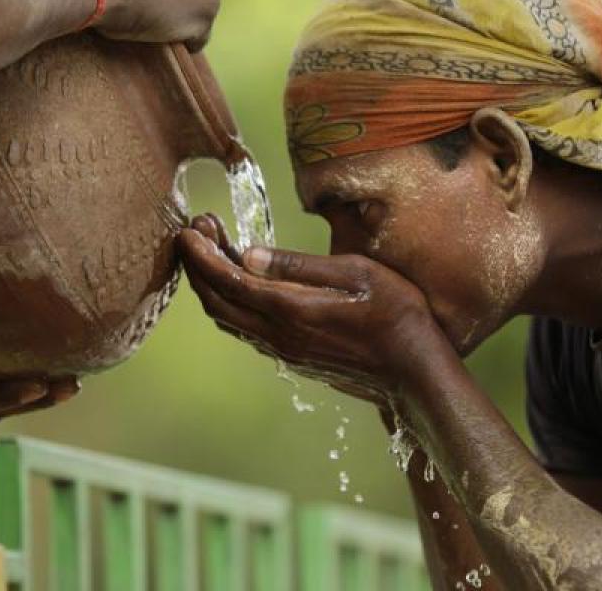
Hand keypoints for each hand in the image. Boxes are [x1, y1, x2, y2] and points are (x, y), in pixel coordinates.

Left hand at [179, 214, 451, 403]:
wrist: (414, 371)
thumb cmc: (396, 313)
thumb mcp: (355, 273)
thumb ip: (299, 266)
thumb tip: (249, 254)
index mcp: (291, 310)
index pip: (228, 281)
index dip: (201, 254)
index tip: (188, 229)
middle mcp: (279, 335)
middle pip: (217, 301)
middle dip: (198, 265)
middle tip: (196, 230)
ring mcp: (284, 349)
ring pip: (228, 317)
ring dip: (211, 283)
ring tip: (212, 247)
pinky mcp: (292, 355)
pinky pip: (245, 327)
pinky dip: (229, 300)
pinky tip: (237, 280)